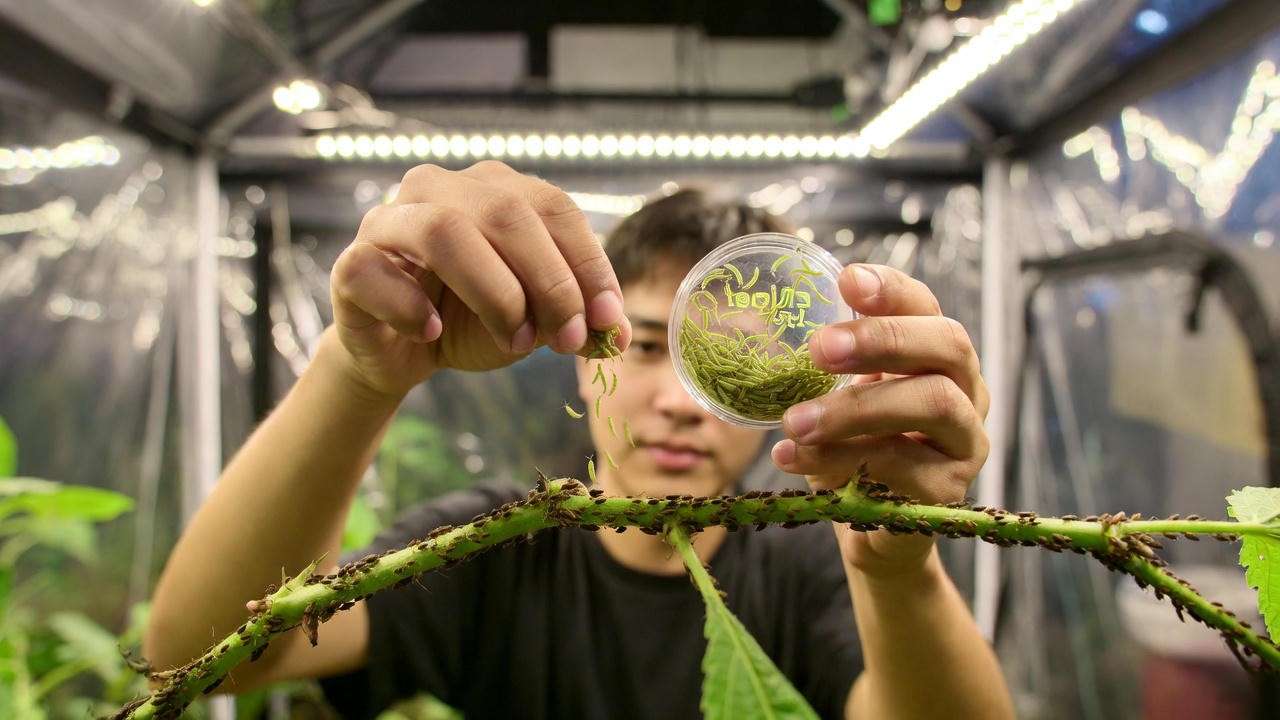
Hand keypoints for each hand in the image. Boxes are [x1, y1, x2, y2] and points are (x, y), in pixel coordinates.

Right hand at [329, 161, 631, 398]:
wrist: (404, 352)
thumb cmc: (473, 320)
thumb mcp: (536, 320)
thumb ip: (575, 319)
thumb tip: (614, 333)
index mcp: (496, 189)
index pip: (554, 208)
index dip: (588, 264)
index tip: (609, 319)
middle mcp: (443, 189)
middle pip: (505, 212)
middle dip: (548, 282)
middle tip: (567, 339)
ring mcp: (391, 221)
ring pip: (444, 232)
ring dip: (493, 293)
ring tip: (515, 341)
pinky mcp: (352, 263)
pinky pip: (376, 271)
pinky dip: (411, 306)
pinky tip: (430, 331)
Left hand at [770, 264, 989, 578]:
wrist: (869, 529)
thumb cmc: (854, 449)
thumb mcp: (836, 400)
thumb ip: (823, 369)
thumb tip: (767, 331)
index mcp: (936, 356)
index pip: (926, 306)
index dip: (891, 288)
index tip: (846, 280)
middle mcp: (967, 390)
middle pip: (948, 344)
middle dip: (882, 339)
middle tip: (818, 348)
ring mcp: (967, 440)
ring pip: (933, 403)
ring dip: (856, 408)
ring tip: (794, 421)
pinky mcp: (951, 489)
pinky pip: (905, 466)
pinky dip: (842, 460)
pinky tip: (793, 459)